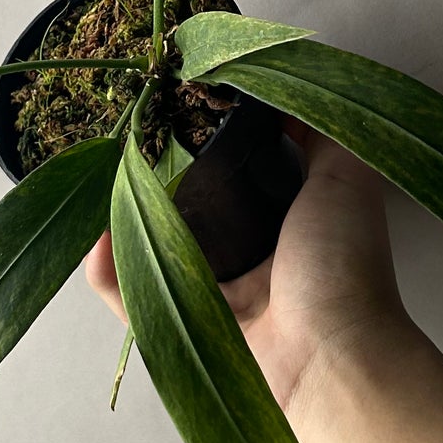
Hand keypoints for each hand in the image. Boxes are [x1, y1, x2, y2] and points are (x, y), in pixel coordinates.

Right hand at [84, 117, 423, 419]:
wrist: (332, 355)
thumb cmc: (344, 264)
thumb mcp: (347, 175)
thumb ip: (321, 130)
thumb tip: (288, 88)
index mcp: (285, 224)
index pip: (236, 177)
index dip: (207, 144)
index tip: (181, 108)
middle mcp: (248, 259)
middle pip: (188, 210)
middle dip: (156, 178)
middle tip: (132, 142)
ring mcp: (211, 296)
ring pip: (152, 248)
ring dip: (123, 217)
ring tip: (105, 180)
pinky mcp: (180, 327)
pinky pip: (130, 296)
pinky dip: (107, 269)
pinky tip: (96, 237)